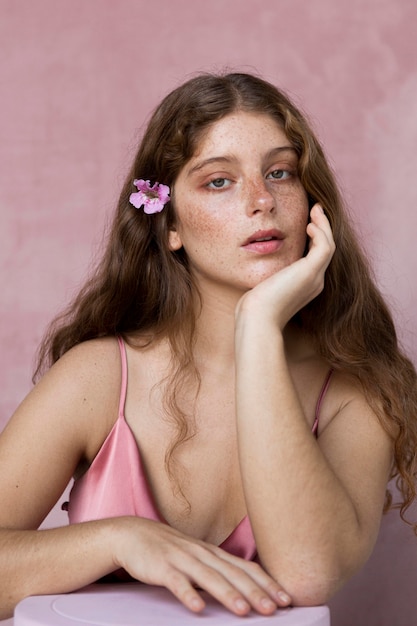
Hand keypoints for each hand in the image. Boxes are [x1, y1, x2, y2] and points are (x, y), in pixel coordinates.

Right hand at [113, 516, 290, 615]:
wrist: (134, 534)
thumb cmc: (170, 550)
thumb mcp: (198, 557)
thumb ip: (219, 570)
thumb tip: (247, 589)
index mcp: (213, 553)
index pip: (245, 567)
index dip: (266, 583)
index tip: (287, 599)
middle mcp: (202, 554)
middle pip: (232, 574)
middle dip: (255, 592)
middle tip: (274, 609)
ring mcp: (182, 559)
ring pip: (209, 578)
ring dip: (227, 594)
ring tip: (244, 611)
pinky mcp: (162, 567)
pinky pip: (176, 583)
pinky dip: (188, 595)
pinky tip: (198, 608)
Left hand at [236, 204, 334, 329]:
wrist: (257, 318)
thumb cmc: (255, 307)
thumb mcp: (264, 286)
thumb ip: (270, 274)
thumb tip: (259, 261)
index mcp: (306, 286)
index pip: (316, 258)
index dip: (315, 239)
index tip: (308, 223)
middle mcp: (315, 282)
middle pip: (326, 249)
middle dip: (323, 228)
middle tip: (316, 210)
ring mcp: (315, 278)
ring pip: (328, 245)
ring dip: (324, 225)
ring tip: (316, 209)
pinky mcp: (311, 272)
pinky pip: (325, 246)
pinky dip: (321, 232)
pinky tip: (310, 224)